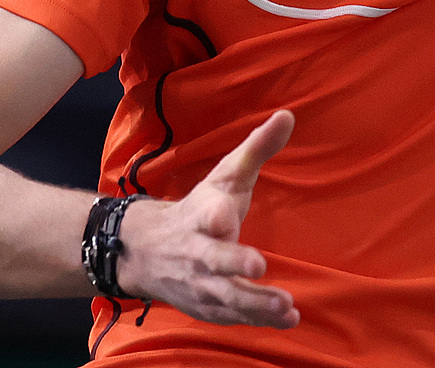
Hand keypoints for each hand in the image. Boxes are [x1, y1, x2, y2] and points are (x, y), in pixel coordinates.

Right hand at [113, 110, 298, 327]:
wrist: (146, 251)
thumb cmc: (199, 208)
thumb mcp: (225, 176)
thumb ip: (257, 149)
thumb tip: (288, 115)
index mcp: (201, 215)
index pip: (206, 213)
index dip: (215, 214)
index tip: (224, 215)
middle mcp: (198, 251)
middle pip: (214, 259)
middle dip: (233, 263)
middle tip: (258, 266)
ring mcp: (201, 283)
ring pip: (226, 296)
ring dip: (255, 302)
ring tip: (286, 304)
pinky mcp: (207, 307)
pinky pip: (233, 316)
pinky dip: (258, 320)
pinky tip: (289, 319)